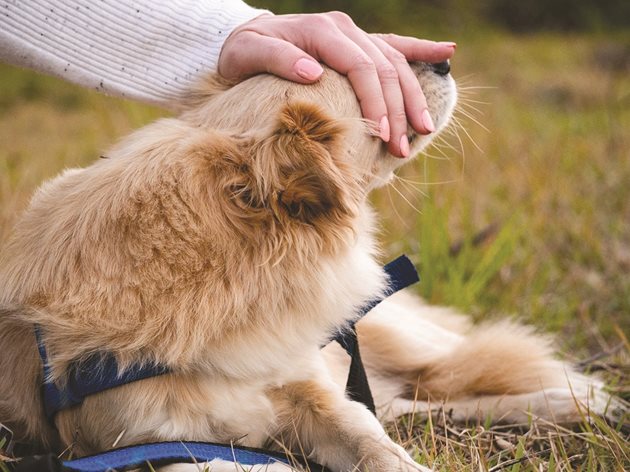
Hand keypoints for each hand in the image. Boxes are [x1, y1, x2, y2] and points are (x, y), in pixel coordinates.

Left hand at [218, 11, 455, 157]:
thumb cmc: (243, 52)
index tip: (383, 135)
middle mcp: (344, 29)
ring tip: (425, 129)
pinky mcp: (358, 43)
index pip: (361, 67)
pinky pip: (395, 45)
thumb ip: (277, 59)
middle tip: (402, 149)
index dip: (376, 102)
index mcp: (322, 30)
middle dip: (398, 110)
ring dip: (413, 97)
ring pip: (396, 62)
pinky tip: (447, 53)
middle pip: (384, 69)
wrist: (245, 38)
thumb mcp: (247, 54)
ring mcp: (355, 34)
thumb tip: (312, 72)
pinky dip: (422, 49)